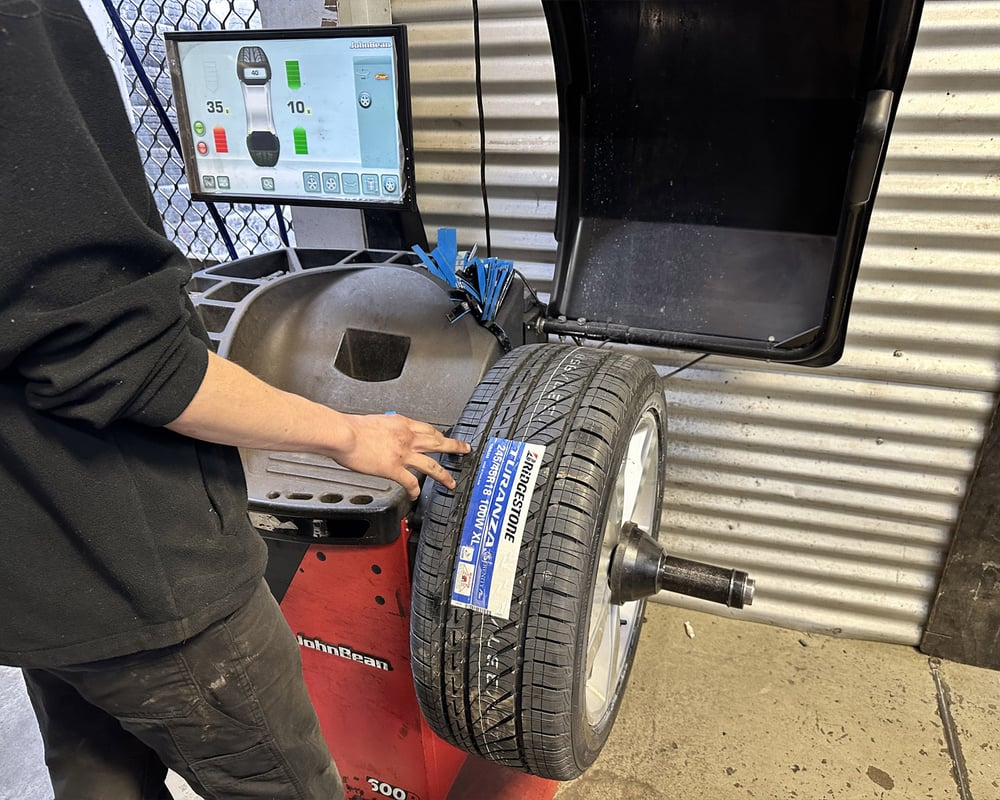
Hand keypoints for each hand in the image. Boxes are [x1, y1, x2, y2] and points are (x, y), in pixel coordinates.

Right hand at [330, 413, 470, 499]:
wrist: (344, 434)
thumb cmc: (351, 427)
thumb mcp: (375, 421)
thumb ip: (384, 429)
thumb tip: (384, 435)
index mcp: (401, 423)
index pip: (427, 428)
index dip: (437, 434)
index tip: (442, 437)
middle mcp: (407, 437)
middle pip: (438, 442)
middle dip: (454, 446)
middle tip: (465, 449)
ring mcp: (403, 454)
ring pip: (432, 465)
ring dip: (444, 475)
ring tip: (451, 482)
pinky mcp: (394, 468)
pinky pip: (410, 482)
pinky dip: (415, 490)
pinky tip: (416, 495)